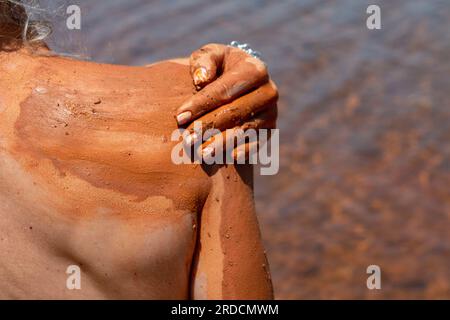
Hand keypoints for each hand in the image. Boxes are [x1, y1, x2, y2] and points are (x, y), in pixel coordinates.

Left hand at [176, 43, 277, 159]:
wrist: (239, 81)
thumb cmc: (219, 67)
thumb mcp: (210, 55)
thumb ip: (204, 61)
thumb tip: (202, 79)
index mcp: (255, 69)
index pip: (225, 89)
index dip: (201, 104)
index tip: (180, 117)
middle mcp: (268, 91)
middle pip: (234, 112)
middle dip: (208, 126)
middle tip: (187, 139)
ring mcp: (271, 113)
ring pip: (243, 131)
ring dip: (221, 143)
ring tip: (200, 153)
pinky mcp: (269, 130)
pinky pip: (256, 144)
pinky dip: (241, 151)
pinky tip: (224, 158)